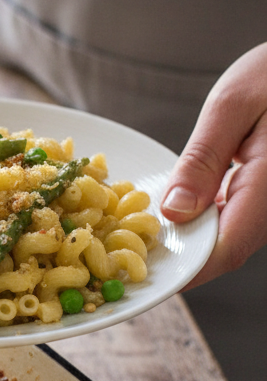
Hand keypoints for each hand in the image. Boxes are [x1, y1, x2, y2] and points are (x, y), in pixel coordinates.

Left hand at [160, 42, 266, 286]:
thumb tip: (175, 213)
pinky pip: (235, 218)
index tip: (143, 275)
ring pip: (231, 237)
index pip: (227, 248)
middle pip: (226, 249)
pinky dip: (204, 219)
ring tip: (143, 233)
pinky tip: (178, 208)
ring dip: (190, 239)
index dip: (185, 269)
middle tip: (128, 256)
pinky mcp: (266, 196)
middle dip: (180, 257)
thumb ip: (203, 160)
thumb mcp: (231, 105)